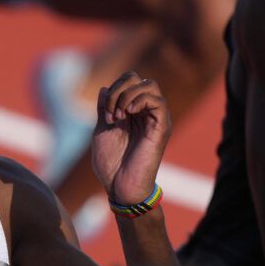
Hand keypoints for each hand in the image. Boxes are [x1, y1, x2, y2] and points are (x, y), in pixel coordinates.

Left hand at [90, 71, 170, 207]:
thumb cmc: (111, 164)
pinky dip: (139, 101)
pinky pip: (157, 100)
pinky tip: (128, 114)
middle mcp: (147, 112)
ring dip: (127, 96)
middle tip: (111, 114)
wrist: (120, 186)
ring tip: (118, 117)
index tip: (105, 114)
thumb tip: (104, 88)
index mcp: (133, 112)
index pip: (129, 81)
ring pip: (149, 84)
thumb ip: (104, 108)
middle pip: (139, 78)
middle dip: (119, 90)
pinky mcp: (162, 127)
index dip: (114, 89)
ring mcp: (156, 118)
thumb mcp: (102, 130)